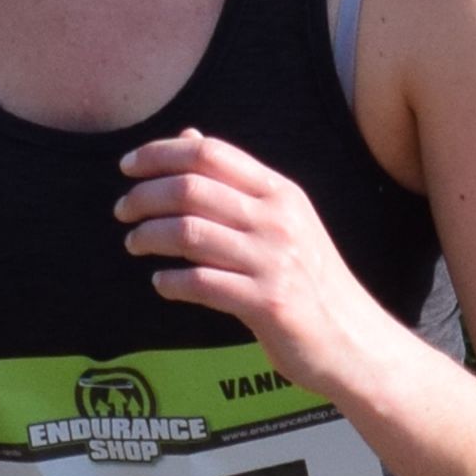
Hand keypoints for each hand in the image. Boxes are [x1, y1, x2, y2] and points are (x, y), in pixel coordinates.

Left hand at [111, 129, 396, 400]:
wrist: (352, 339)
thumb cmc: (309, 279)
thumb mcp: (282, 219)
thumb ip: (235, 181)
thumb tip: (188, 137)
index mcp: (279, 192)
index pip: (211, 153)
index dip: (161, 153)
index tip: (129, 166)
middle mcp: (277, 219)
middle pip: (192, 188)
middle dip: (144, 195)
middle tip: (123, 211)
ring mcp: (272, 261)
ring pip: (189, 233)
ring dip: (149, 236)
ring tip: (134, 244)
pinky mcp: (266, 302)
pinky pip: (201, 283)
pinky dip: (171, 281)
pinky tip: (162, 282)